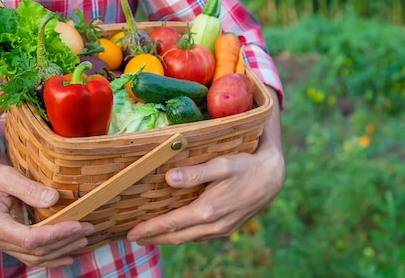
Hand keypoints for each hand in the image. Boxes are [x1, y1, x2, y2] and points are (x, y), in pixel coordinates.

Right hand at [0, 162, 94, 267]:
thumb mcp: (3, 175)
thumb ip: (28, 188)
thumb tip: (54, 199)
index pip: (31, 239)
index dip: (57, 234)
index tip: (78, 225)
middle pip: (37, 251)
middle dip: (66, 242)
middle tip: (89, 230)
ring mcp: (1, 244)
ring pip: (35, 257)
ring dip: (61, 251)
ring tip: (83, 241)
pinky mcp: (6, 242)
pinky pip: (30, 255)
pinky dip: (50, 256)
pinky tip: (67, 255)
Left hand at [127, 88, 284, 244]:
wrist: (273, 177)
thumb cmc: (246, 166)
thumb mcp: (222, 165)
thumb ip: (196, 173)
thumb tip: (169, 179)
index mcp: (209, 210)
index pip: (171, 223)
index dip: (150, 229)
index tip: (131, 232)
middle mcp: (214, 225)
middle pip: (176, 237)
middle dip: (153, 238)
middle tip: (132, 237)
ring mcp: (221, 229)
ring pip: (187, 238)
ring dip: (167, 238)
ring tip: (149, 235)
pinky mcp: (226, 228)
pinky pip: (198, 236)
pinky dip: (182, 235)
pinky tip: (175, 230)